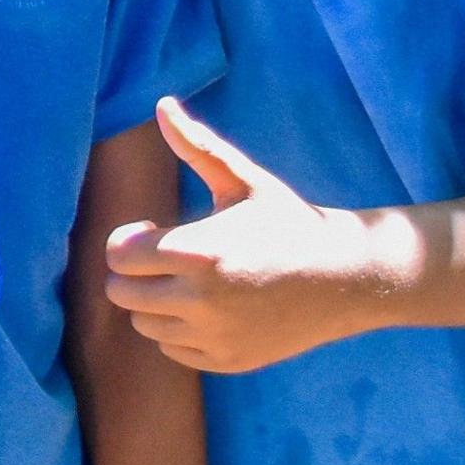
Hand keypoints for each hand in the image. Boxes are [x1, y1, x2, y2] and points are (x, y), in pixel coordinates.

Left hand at [102, 99, 391, 373]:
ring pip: (143, 325)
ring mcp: (214, 337)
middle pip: (122, 293)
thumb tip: (161, 103)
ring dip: (155, 303)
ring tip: (191, 282)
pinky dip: (179, 332)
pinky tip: (209, 309)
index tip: (153, 231)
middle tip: (167, 258)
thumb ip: (198, 146)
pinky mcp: (227, 361)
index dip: (129, 241)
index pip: (118, 256)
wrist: (346, 278)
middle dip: (135, 272)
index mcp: (199, 252)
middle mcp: (201, 301)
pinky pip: (172, 350)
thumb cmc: (290, 222)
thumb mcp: (245, 181)